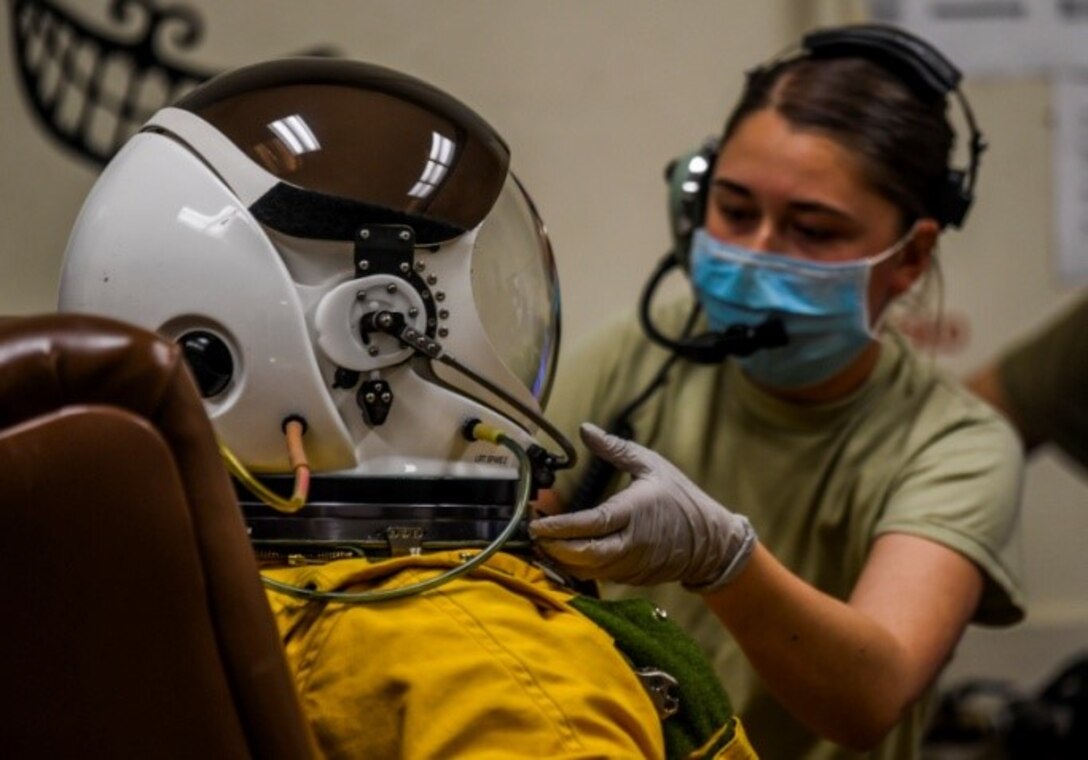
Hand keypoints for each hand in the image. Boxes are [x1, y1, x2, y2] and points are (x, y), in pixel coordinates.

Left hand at [530, 423, 755, 590]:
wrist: (711, 542)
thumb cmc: (680, 498)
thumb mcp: (651, 465)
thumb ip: (615, 449)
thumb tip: (584, 429)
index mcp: (635, 512)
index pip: (591, 524)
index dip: (560, 527)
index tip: (537, 523)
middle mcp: (632, 543)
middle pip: (584, 555)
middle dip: (554, 547)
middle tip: (532, 534)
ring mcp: (632, 565)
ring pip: (587, 570)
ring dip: (561, 560)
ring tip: (542, 543)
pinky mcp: (631, 579)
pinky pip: (598, 576)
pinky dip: (578, 567)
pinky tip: (563, 554)